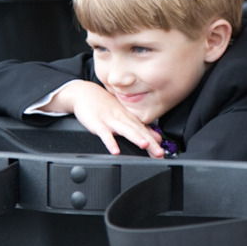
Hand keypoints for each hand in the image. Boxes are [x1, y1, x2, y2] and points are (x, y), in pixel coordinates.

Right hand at [48, 80, 164, 156]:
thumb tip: (156, 137)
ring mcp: (110, 120)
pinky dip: (110, 142)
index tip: (162, 151)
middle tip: (159, 152)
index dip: (154, 142)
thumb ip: (139, 127)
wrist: (84, 93)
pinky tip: (115, 150)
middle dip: (150, 142)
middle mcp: (122, 118)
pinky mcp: (97, 124)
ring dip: (135, 138)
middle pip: (138, 131)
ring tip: (145, 146)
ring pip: (125, 130)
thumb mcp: (123, 114)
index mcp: (129, 117)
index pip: (144, 130)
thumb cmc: (104, 105)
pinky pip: (104, 134)